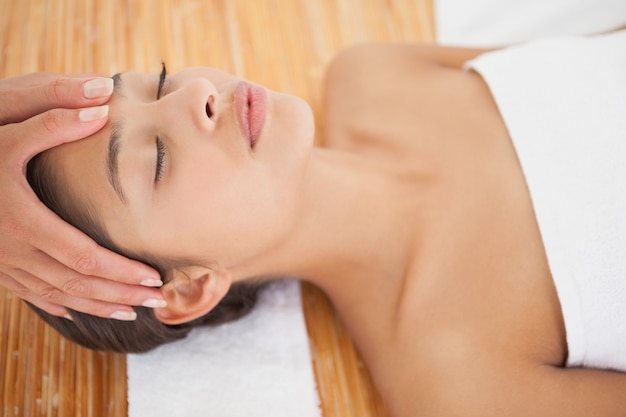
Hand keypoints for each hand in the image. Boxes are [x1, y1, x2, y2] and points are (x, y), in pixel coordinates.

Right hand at [0, 73, 163, 320]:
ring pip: (58, 295)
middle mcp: (14, 251)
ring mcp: (2, 263)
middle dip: (123, 294)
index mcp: (24, 222)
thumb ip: (51, 124)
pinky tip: (79, 310)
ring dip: (98, 306)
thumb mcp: (4, 134)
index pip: (85, 257)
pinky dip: (61, 304)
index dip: (122, 271)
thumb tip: (101, 110)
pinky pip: (32, 294)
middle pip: (79, 283)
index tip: (154, 276)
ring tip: (134, 311)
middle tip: (159, 300)